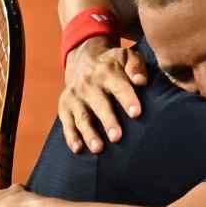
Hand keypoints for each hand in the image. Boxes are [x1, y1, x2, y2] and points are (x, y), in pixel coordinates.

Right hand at [59, 39, 147, 153]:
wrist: (82, 59)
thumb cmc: (113, 65)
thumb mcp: (125, 57)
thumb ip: (136, 66)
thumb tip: (141, 81)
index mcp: (106, 72)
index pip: (118, 86)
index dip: (127, 99)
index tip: (136, 113)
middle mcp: (88, 84)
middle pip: (99, 104)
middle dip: (108, 120)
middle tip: (116, 137)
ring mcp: (75, 97)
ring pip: (82, 117)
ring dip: (89, 134)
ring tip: (98, 149)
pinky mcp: (64, 107)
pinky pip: (67, 124)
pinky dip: (71, 137)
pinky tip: (78, 149)